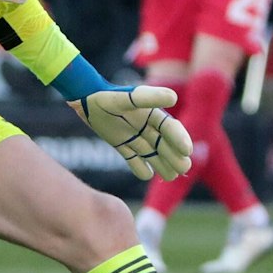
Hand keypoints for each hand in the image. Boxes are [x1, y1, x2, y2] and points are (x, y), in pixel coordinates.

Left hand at [69, 85, 193, 180]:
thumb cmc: (108, 97)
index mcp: (152, 113)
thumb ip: (150, 97)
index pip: (170, 128)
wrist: (85, 100)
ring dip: (163, 164)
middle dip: (175, 156)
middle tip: (184, 168)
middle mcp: (146, 126)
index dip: (180, 139)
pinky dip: (140, 168)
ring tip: (172, 176)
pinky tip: (146, 175)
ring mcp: (134, 136)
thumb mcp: (129, 98)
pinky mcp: (121, 144)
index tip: (187, 151)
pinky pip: (134, 159)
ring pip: (152, 153)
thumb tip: (174, 98)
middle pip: (165, 144)